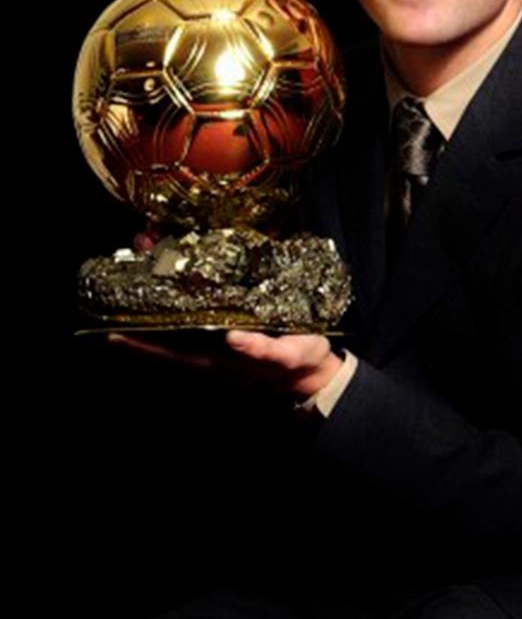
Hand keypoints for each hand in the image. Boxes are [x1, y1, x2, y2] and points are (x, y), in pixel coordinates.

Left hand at [114, 221, 341, 396]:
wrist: (314, 369)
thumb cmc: (300, 362)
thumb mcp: (287, 355)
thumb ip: (260, 349)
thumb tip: (231, 338)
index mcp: (217, 360)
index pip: (168, 353)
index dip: (139, 342)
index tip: (110, 330)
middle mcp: (207, 350)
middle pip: (164, 327)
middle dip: (143, 296)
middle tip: (131, 258)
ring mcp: (213, 338)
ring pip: (177, 313)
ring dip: (160, 283)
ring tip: (149, 249)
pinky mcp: (226, 324)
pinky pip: (194, 306)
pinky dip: (181, 285)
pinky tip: (179, 264)